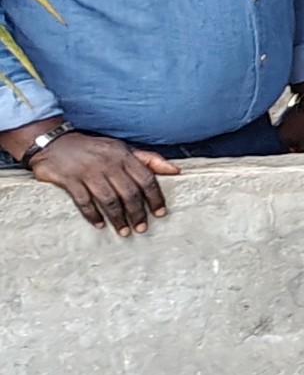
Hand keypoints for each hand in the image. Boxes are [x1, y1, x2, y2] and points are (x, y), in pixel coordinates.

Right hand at [21, 130, 179, 232]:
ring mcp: (88, 172)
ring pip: (108, 199)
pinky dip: (92, 215)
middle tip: (142, 228)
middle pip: (128, 192)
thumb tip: (176, 171)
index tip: (160, 213)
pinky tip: (100, 225)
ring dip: (118, 218)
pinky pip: (83, 201)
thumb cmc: (95, 148)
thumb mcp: (123, 148)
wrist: (55, 142)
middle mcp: (108, 164)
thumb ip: (149, 159)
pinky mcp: (69, 180)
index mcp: (123, 156)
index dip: (155, 197)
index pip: (146, 178)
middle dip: (137, 213)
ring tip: (124, 231)